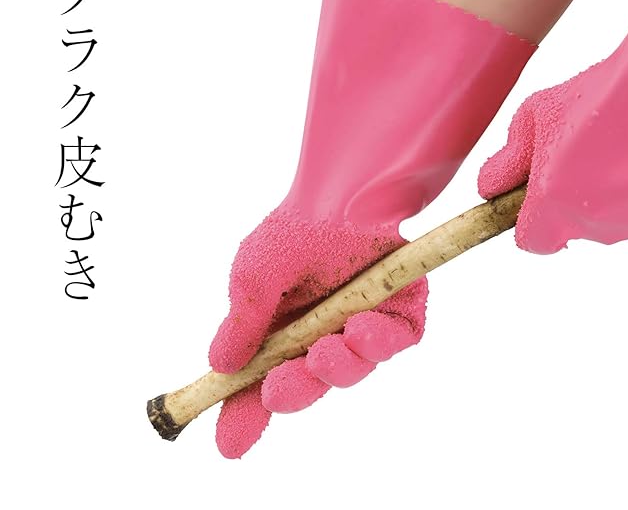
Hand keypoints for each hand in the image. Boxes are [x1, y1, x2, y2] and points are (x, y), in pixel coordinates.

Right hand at [209, 207, 426, 457]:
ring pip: (349, 371)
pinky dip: (375, 345)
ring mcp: (356, 327)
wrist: (347, 195)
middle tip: (277, 390)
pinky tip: (360, 328)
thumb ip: (242, 321)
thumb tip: (220, 364)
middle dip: (291, 393)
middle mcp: (316, 333)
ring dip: (334, 368)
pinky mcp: (395, 316)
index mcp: (278, 329)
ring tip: (325, 347)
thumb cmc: (296, 229)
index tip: (228, 444)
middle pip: (303, 384)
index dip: (244, 413)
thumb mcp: (255, 274)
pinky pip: (390, 346)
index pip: (258, 382)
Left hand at [478, 17, 627, 252]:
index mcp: (555, 200)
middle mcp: (595, 221)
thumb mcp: (538, 115)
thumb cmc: (603, 93)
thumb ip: (509, 158)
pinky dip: (627, 188)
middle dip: (566, 198)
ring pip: (603, 218)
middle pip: (570, 226)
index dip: (529, 220)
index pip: (532, 241)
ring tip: (609, 150)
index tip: (533, 200)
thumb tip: (490, 186)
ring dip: (600, 193)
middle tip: (576, 158)